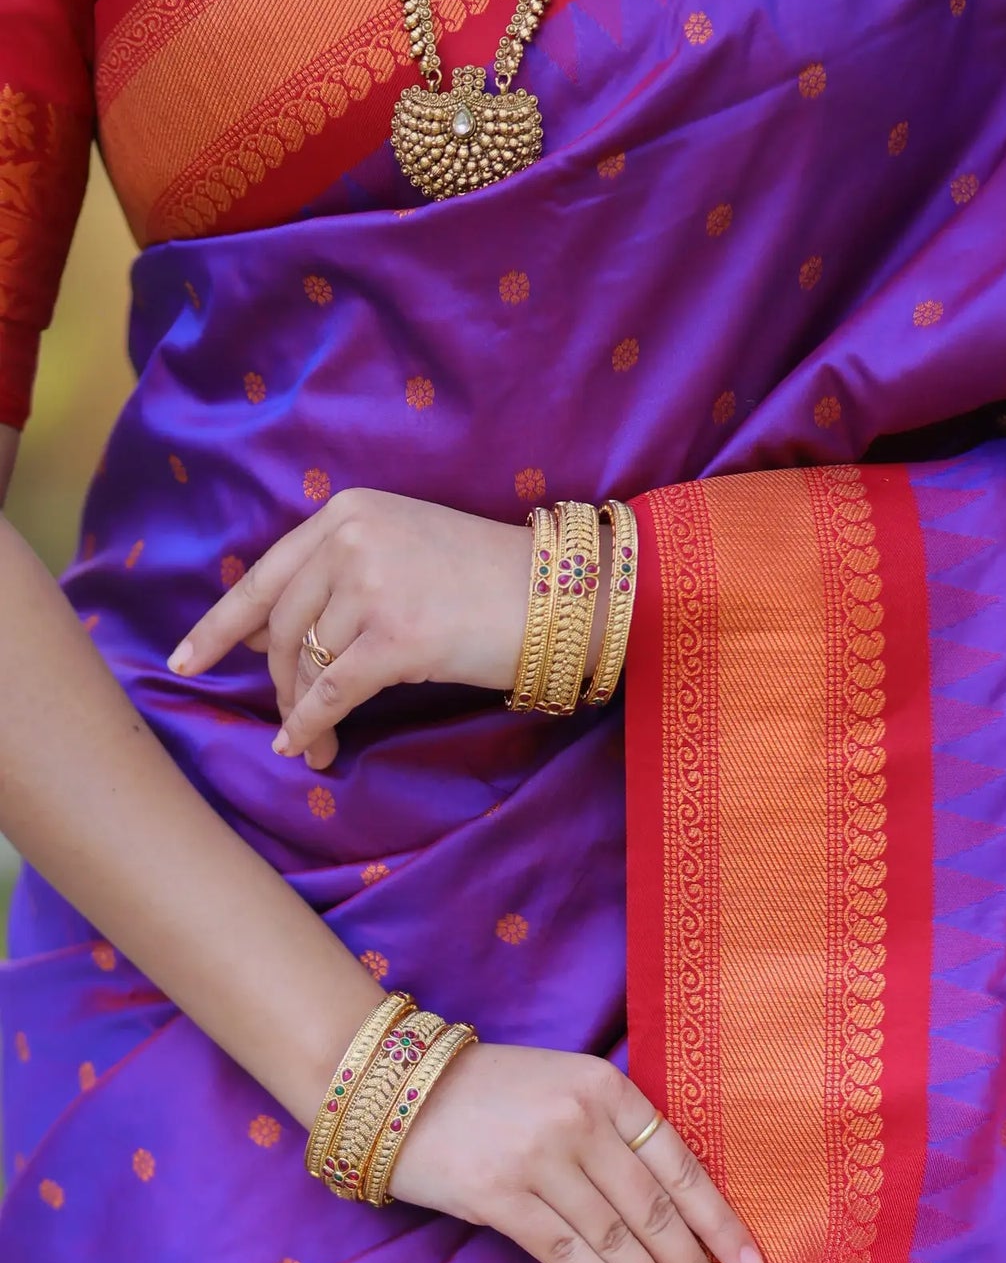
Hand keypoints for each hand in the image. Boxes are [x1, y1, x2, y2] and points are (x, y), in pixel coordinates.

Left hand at [166, 490, 575, 771]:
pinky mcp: (397, 637)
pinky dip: (312, 725)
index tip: (186, 660)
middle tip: (283, 723)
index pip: (265, 575)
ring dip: (302, 714)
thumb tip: (263, 635)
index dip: (220, 625)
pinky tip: (307, 748)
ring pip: (307, 663)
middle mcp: (352, 541)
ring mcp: (373, 586)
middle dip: (277, 685)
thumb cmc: (488, 582)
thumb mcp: (403, 551)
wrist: (561, 595)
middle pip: (282, 626)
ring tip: (312, 747)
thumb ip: (336, 576)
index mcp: (348, 514)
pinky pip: (333, 692)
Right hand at [390, 1040, 764, 1262]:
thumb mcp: (565, 1090)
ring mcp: (538, 1158)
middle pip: (654, 1211)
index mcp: (607, 1090)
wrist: (395, 1089)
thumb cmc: (491, 1096)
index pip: (681, 1167)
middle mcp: (579, 1121)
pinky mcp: (497, 1195)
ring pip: (615, 1238)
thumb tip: (673, 1217)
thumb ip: (616, 1138)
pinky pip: (565, 1251)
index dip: (720, 1224)